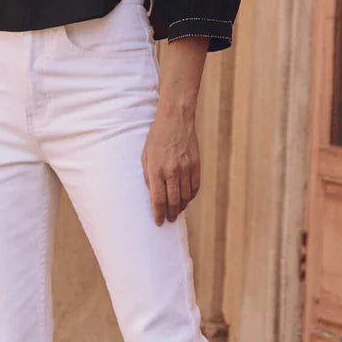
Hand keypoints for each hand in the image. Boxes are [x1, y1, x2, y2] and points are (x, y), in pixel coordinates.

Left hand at [142, 106, 200, 224]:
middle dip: (171, 214)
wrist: (175, 119)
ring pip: (186, 196)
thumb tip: (153, 194)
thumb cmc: (156, 137)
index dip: (159, 214)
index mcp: (156, 170)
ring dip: (182, 207)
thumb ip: (148, 176)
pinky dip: (191, 196)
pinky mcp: (196, 164)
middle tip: (170, 220)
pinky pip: (195, 186)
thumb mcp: (145, 155)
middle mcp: (172, 172)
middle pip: (173, 202)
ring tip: (178, 211)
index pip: (158, 200)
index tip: (159, 222)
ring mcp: (186, 168)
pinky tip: (187, 199)